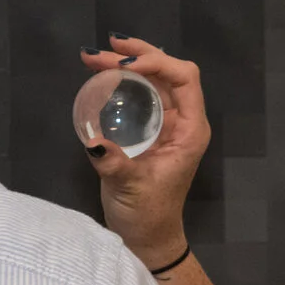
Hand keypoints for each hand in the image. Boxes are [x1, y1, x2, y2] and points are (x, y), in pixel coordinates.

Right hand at [78, 36, 209, 268]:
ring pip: (153, 80)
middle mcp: (182, 121)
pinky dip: (123, 80)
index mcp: (190, 131)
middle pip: (168, 72)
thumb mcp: (131, 189)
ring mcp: (167, 123)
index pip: (184, 79)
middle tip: (105, 47)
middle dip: (138, 55)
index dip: (158, 63)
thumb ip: (115, 165)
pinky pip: (141, 94)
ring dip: (128, 63)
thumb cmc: (147, 214)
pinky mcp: (150, 129)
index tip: (124, 66)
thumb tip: (94, 141)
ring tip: (97, 56)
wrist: (147, 236)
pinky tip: (103, 75)